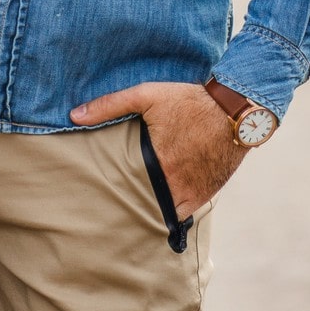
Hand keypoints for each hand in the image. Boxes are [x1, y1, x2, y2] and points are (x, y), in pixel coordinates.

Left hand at [71, 82, 250, 217]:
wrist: (234, 110)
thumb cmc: (189, 101)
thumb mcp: (146, 95)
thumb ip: (110, 105)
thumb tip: (74, 115)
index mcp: (157, 162)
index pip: (128, 193)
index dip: (114, 200)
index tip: (100, 202)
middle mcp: (176, 183)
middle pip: (146, 207)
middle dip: (130, 209)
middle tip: (112, 212)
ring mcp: (194, 191)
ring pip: (167, 215)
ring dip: (153, 213)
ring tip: (133, 214)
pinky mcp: (208, 192)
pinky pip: (187, 212)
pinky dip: (174, 213)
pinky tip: (160, 209)